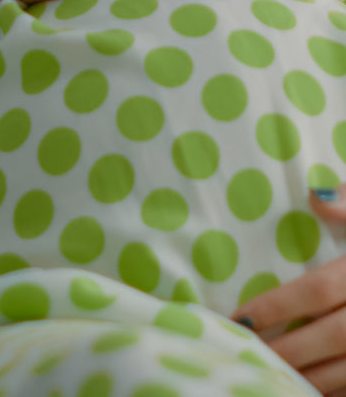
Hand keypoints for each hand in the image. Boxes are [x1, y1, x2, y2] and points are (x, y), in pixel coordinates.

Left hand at [230, 186, 345, 394]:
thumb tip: (315, 198)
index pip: (318, 290)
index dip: (279, 305)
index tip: (241, 315)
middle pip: (330, 337)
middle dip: (286, 350)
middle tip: (246, 353)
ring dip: (307, 378)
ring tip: (266, 376)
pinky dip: (334, 392)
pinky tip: (305, 389)